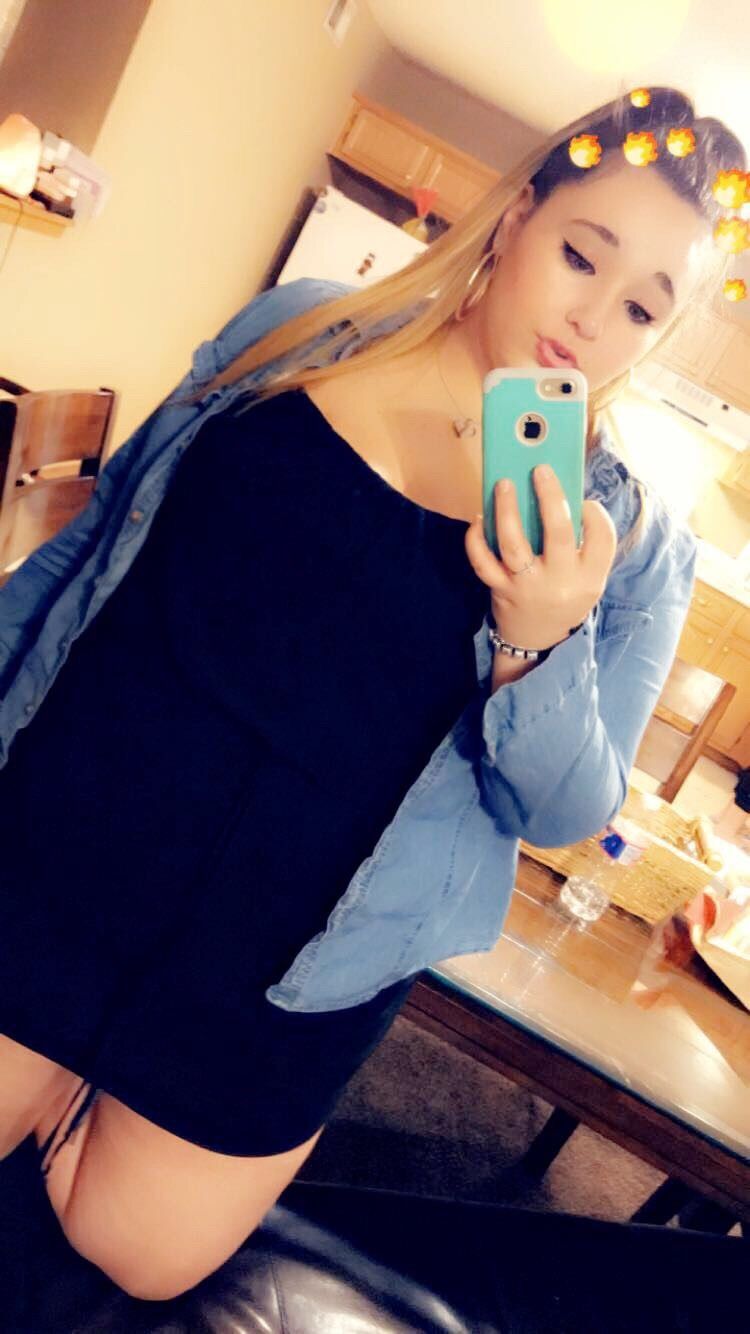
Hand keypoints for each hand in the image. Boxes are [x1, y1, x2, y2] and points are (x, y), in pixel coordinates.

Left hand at [465, 466, 617, 650]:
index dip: (594, 513)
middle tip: (540, 469)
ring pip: (514, 543)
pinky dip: (476, 539)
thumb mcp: (586, 576)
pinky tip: (478, 519)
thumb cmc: (565, 595)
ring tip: (504, 484)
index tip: (583, 499)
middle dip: (550, 496)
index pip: (601, 537)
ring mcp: (528, 587)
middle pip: (559, 532)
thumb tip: (559, 492)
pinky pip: (483, 562)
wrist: (538, 639)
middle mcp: (561, 582)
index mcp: (590, 577)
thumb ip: (581, 542)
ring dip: (507, 510)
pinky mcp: (501, 590)